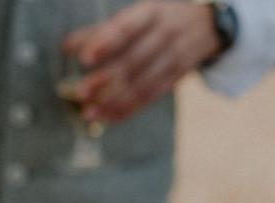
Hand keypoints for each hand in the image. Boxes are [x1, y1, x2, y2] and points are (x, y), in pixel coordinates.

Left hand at [63, 0, 221, 123]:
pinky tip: (106, 118)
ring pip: (143, 83)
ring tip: (88, 111)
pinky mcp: (176, 79)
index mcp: (151, 12)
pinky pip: (150, 97)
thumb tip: (66, 47)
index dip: (106, 42)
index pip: (127, 27)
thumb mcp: (135, 16)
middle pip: (134, 59)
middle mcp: (165, 33)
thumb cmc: (157, 20)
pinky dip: (127, 109)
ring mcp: (174, 57)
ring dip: (114, 101)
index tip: (85, 58)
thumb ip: (100, 32)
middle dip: (106, 79)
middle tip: (81, 92)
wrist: (208, 25)